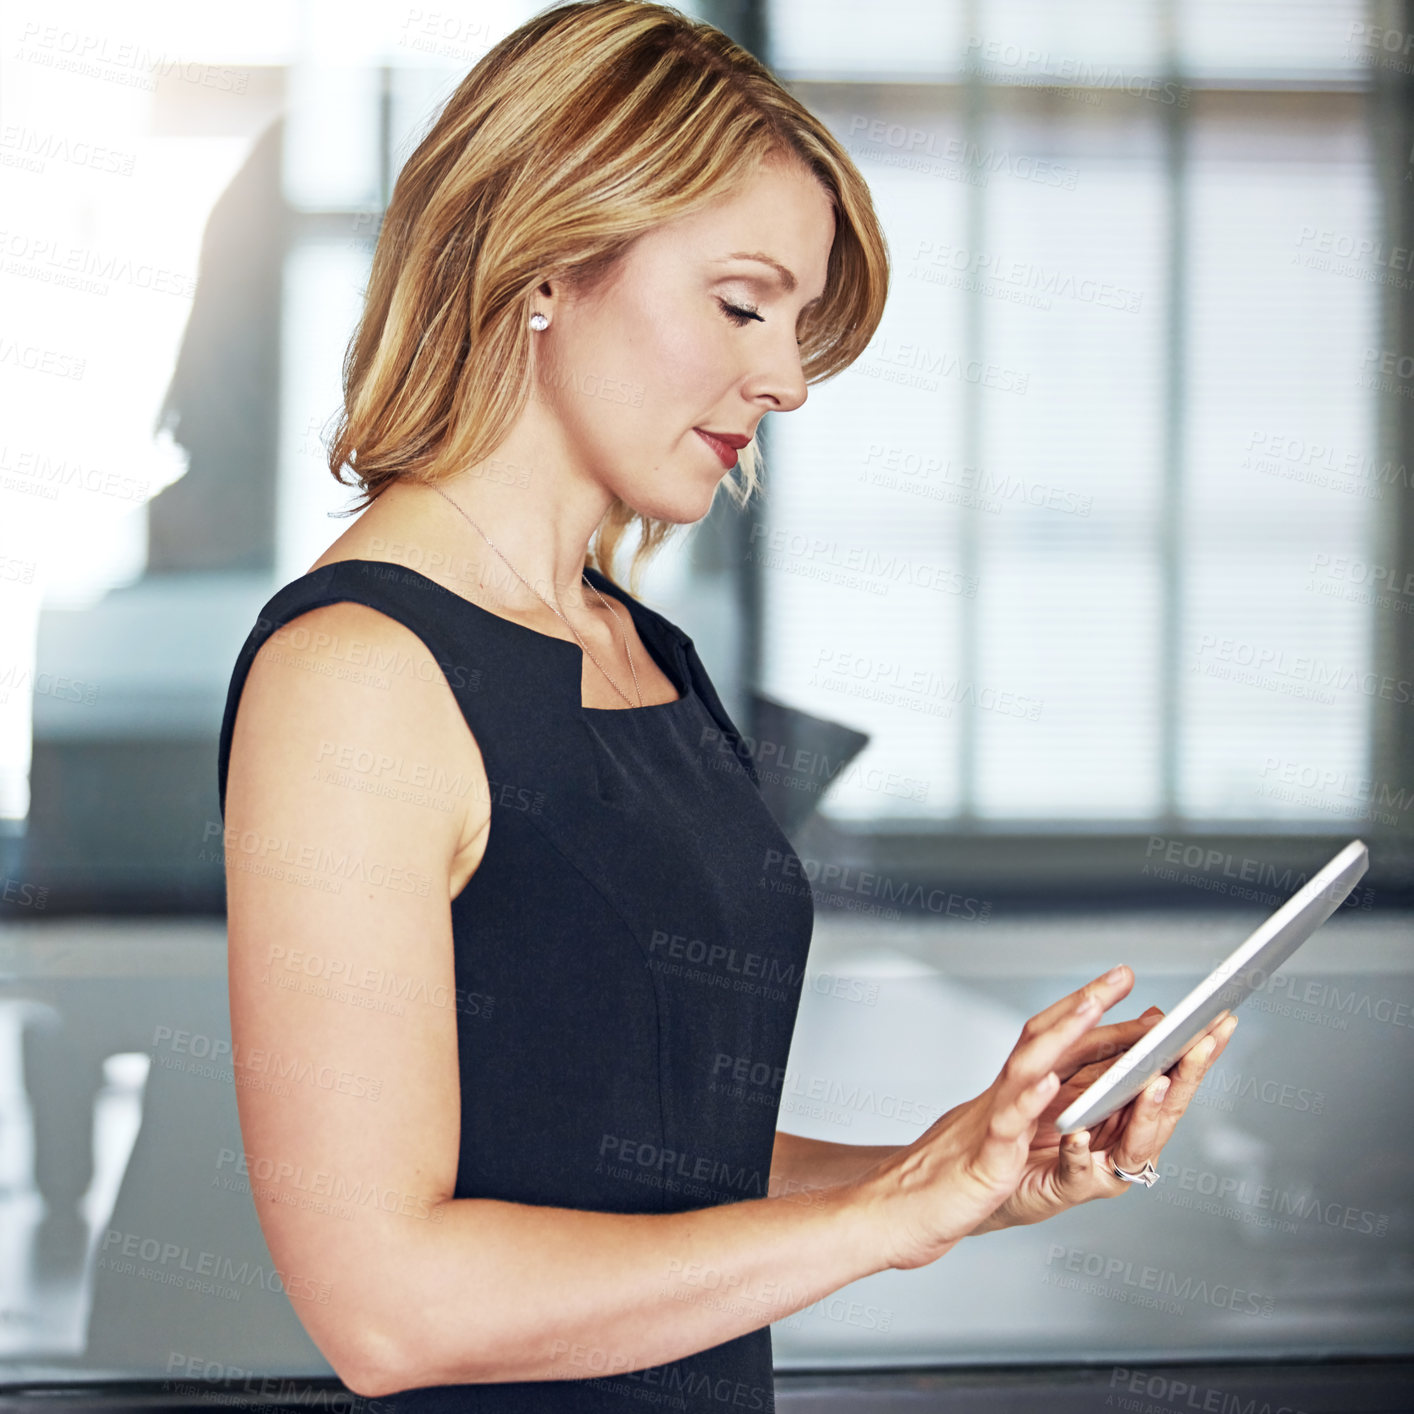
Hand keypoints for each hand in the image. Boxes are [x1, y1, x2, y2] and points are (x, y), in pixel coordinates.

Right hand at [845, 966, 1139, 1271]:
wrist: (891, 1215)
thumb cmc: (943, 1185)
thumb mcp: (996, 1141)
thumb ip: (1024, 1115)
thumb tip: (1054, 1088)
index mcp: (1007, 1099)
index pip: (1049, 1043)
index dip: (1084, 1011)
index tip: (1118, 982)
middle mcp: (999, 1102)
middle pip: (1041, 1040)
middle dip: (1084, 1005)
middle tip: (1120, 975)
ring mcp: (988, 1127)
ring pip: (1024, 1069)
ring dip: (1061, 1035)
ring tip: (1091, 1006)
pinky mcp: (982, 1162)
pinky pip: (1005, 1127)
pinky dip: (1027, 1101)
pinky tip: (1049, 1082)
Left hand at [980, 975, 1239, 1231]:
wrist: (989, 1173)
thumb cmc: (1037, 1127)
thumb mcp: (1077, 1081)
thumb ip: (1115, 1055)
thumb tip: (1154, 1016)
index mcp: (1129, 1116)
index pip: (1173, 1082)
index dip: (1198, 1055)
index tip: (1219, 1022)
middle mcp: (1123, 1145)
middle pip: (1165, 1111)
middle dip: (1186, 1076)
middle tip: (1200, 1044)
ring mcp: (1100, 1169)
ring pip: (1134, 1145)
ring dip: (1147, 1113)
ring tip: (1155, 1081)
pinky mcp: (1064, 1188)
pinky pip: (1077, 1171)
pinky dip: (1080, 1153)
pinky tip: (1078, 1135)